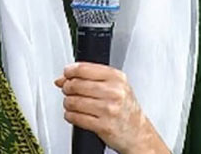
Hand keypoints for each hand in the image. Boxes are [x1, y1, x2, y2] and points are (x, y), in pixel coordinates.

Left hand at [54, 62, 170, 153]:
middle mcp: (114, 92)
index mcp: (116, 78)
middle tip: (67, 90)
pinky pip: (76, 117)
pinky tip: (74, 114)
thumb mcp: (114, 86)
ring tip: (72, 104)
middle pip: (76, 84)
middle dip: (67, 88)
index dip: (70, 71)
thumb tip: (62, 78)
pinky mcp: (103, 125)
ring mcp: (109, 109)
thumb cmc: (125, 107)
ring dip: (67, 103)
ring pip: (73, 101)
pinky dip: (70, 115)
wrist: (137, 132)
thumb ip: (89, 78)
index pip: (84, 69)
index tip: (66, 74)